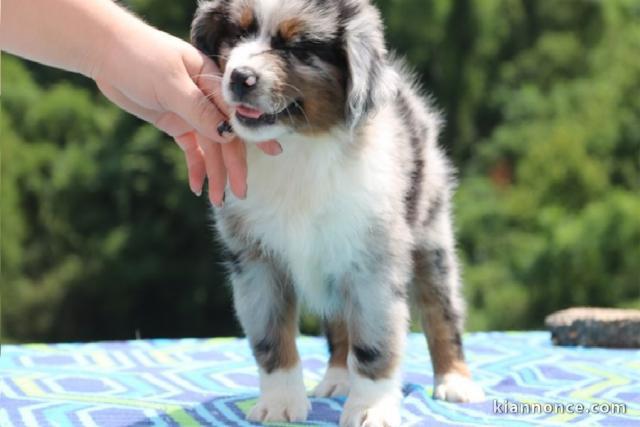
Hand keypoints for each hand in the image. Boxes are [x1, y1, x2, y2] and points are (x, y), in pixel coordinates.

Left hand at [92, 25, 279, 204]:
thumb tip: (227, 134)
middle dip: (233, 166)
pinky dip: (196, 167)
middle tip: (239, 193)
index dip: (254, 135)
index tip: (273, 153)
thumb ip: (199, 109)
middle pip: (226, 137)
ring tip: (216, 200)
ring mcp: (192, 112)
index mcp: (212, 82)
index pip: (236, 114)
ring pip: (210, 148)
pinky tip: (196, 186)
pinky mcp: (176, 122)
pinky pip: (192, 149)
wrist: (106, 53)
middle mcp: (206, 99)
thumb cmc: (140, 58)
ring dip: (214, 173)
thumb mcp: (171, 83)